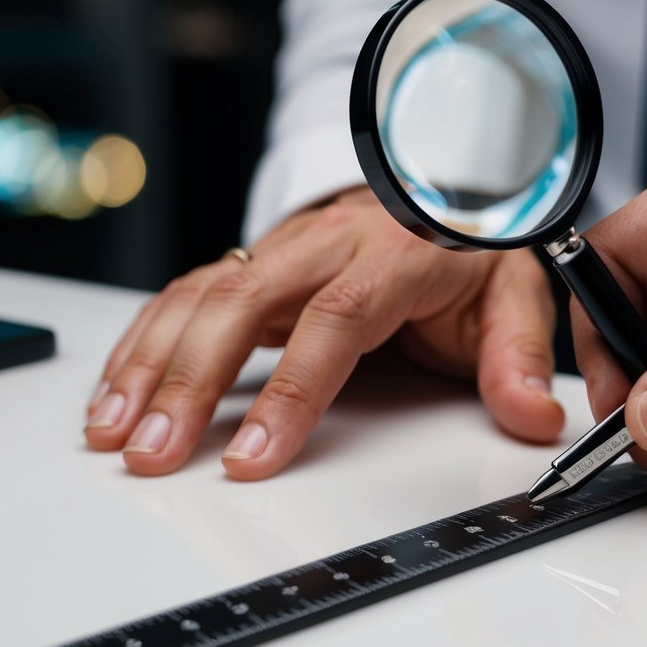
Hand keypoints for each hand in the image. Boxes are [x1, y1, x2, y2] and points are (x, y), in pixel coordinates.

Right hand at [85, 187, 563, 476]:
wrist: (438, 190)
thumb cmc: (470, 249)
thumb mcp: (514, 295)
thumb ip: (518, 358)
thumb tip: (534, 420)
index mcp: (392, 253)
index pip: (334, 321)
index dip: (291, 391)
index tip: (254, 457)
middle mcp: (322, 244)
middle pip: (239, 303)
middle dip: (188, 383)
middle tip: (155, 454)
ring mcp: (277, 251)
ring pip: (196, 297)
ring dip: (147, 365)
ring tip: (112, 434)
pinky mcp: (249, 266)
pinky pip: (182, 297)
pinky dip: (141, 344)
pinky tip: (115, 392)